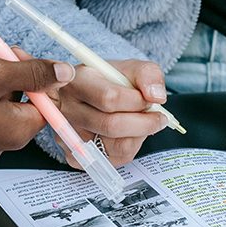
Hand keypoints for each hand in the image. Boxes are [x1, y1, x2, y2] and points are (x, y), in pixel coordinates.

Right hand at [53, 59, 167, 166]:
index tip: (150, 100)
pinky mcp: (75, 156)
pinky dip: (131, 147)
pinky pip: (115, 158)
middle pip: (112, 125)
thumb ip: (147, 74)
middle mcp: (66, 109)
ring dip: (139, 135)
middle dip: (145, 122)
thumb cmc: (111, 80)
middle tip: (159, 116)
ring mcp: (69, 136)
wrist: (92, 94)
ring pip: (117, 145)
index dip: (136, 101)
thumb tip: (156, 97)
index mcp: (77, 82)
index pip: (108, 98)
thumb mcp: (131, 67)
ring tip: (141, 122)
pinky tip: (129, 134)